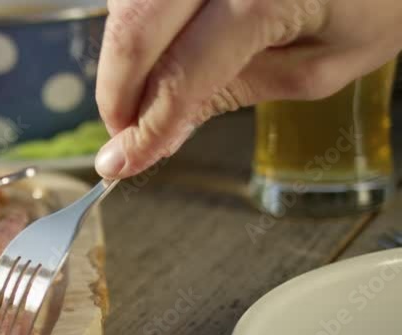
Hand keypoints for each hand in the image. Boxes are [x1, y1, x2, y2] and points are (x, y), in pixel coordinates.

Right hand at [94, 0, 401, 178]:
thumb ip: (231, 96)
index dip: (145, 127)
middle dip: (115, 89)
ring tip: (144, 94)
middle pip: (133, 27)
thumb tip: (159, 135)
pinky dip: (138, 22)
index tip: (121, 163)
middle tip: (121, 132)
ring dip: (123, 53)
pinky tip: (158, 51)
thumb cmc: (383, 0)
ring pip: (126, 2)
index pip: (182, 74)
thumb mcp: (318, 67)